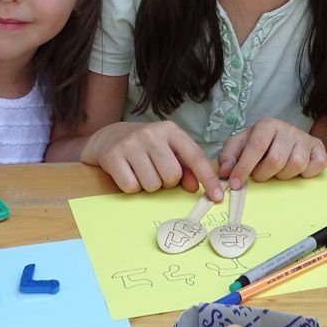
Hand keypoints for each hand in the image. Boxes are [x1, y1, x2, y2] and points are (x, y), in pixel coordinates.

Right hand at [84, 121, 223, 200]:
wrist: (108, 136)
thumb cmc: (146, 147)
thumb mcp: (168, 150)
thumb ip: (185, 167)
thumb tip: (193, 187)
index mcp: (171, 130)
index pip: (195, 156)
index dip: (207, 178)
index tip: (218, 196)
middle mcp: (152, 133)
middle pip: (172, 176)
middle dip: (167, 182)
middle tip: (156, 172)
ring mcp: (131, 144)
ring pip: (152, 185)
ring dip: (149, 186)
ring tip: (141, 171)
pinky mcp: (113, 156)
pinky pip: (131, 187)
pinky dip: (132, 187)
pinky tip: (128, 173)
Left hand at [217, 118, 326, 187]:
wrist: (283, 135)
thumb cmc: (259, 143)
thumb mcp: (239, 145)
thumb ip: (229, 157)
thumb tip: (225, 173)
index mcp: (267, 125)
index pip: (256, 147)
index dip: (244, 168)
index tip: (235, 184)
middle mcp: (288, 129)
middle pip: (276, 159)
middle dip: (264, 174)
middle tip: (260, 174)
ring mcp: (305, 138)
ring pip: (296, 164)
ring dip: (284, 175)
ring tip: (278, 171)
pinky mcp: (319, 149)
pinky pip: (315, 166)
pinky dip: (306, 173)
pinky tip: (297, 171)